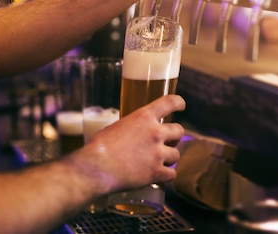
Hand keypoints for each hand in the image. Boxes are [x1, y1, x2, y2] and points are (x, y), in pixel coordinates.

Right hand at [69, 94, 185, 193]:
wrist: (96, 168)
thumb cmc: (99, 147)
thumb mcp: (116, 127)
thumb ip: (132, 127)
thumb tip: (134, 133)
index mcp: (144, 117)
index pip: (169, 103)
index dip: (178, 103)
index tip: (181, 105)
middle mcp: (155, 133)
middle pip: (179, 131)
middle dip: (174, 136)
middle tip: (168, 141)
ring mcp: (157, 153)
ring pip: (176, 155)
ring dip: (169, 158)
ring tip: (159, 161)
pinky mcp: (156, 172)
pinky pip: (172, 174)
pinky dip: (166, 176)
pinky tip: (159, 175)